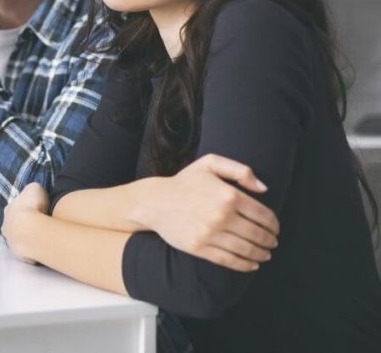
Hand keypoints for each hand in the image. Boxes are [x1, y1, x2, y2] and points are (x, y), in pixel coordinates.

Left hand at [1, 182, 49, 263]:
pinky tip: (40, 247)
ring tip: (39, 236)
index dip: (23, 208)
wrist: (30, 230)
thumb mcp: (34, 188)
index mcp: (8, 209)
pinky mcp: (18, 254)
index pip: (14, 208)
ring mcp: (10, 241)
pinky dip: (31, 249)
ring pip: (17, 238)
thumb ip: (32, 190)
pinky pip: (26, 250)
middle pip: (14, 224)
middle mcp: (6, 225)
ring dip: (26, 237)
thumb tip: (33, 193)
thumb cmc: (32, 206)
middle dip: (23, 224)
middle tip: (37, 224)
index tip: (33, 209)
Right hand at [139, 154, 279, 272]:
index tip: (275, 229)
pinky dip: (245, 265)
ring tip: (266, 254)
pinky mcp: (199, 248)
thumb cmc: (184, 182)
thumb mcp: (210, 164)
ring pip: (246, 249)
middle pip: (258, 234)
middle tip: (272, 243)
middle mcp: (221, 215)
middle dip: (270, 241)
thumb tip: (264, 189)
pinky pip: (229, 260)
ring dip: (261, 254)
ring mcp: (210, 233)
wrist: (154, 202)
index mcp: (228, 195)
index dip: (274, 224)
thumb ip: (240, 170)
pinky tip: (253, 264)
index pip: (263, 215)